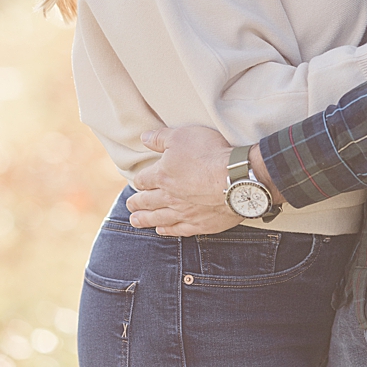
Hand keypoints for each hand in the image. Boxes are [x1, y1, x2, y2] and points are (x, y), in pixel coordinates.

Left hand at [126, 125, 240, 236]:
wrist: (236, 177)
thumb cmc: (210, 153)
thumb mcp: (183, 135)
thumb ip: (161, 138)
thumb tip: (144, 137)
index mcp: (162, 175)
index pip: (143, 180)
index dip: (139, 180)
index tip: (138, 182)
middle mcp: (168, 196)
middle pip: (146, 201)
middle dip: (136, 202)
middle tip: (130, 204)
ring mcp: (183, 212)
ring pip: (158, 218)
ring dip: (145, 219)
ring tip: (135, 220)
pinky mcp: (199, 223)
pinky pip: (177, 229)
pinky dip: (167, 230)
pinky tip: (162, 229)